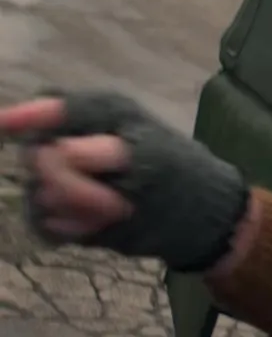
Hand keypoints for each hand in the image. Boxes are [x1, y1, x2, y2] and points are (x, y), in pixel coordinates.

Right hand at [0, 90, 249, 273]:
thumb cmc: (179, 174)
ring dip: (78, 208)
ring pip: (38, 192)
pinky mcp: (55, 209)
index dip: (28, 115)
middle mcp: (72, 138)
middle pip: (38, 155)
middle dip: (71, 183)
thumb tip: (58, 152)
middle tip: (115, 202)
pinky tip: (99, 226)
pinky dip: (70, 228)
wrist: (188, 216)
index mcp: (100, 114)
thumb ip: (106, 151)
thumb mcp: (153, 158)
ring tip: (118, 210)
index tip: (5, 124)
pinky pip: (41, 220)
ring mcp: (59, 175)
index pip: (56, 107)